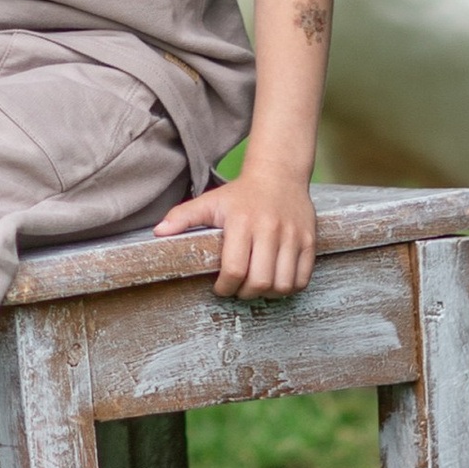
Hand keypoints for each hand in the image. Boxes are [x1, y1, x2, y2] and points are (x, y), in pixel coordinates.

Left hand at [154, 163, 316, 298]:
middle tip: (238, 288)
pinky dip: (289, 288)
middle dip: (245, 293)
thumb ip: (183, 216)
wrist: (279, 174)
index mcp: (242, 222)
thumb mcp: (210, 201)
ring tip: (257, 285)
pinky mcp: (310, 241)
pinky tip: (276, 280)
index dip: (225, 288)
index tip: (220, 288)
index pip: (235, 269)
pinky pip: (303, 279)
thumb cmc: (241, 194)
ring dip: (268, 293)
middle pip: (260, 282)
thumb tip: (159, 233)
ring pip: (283, 285)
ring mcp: (293, 236)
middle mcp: (269, 229)